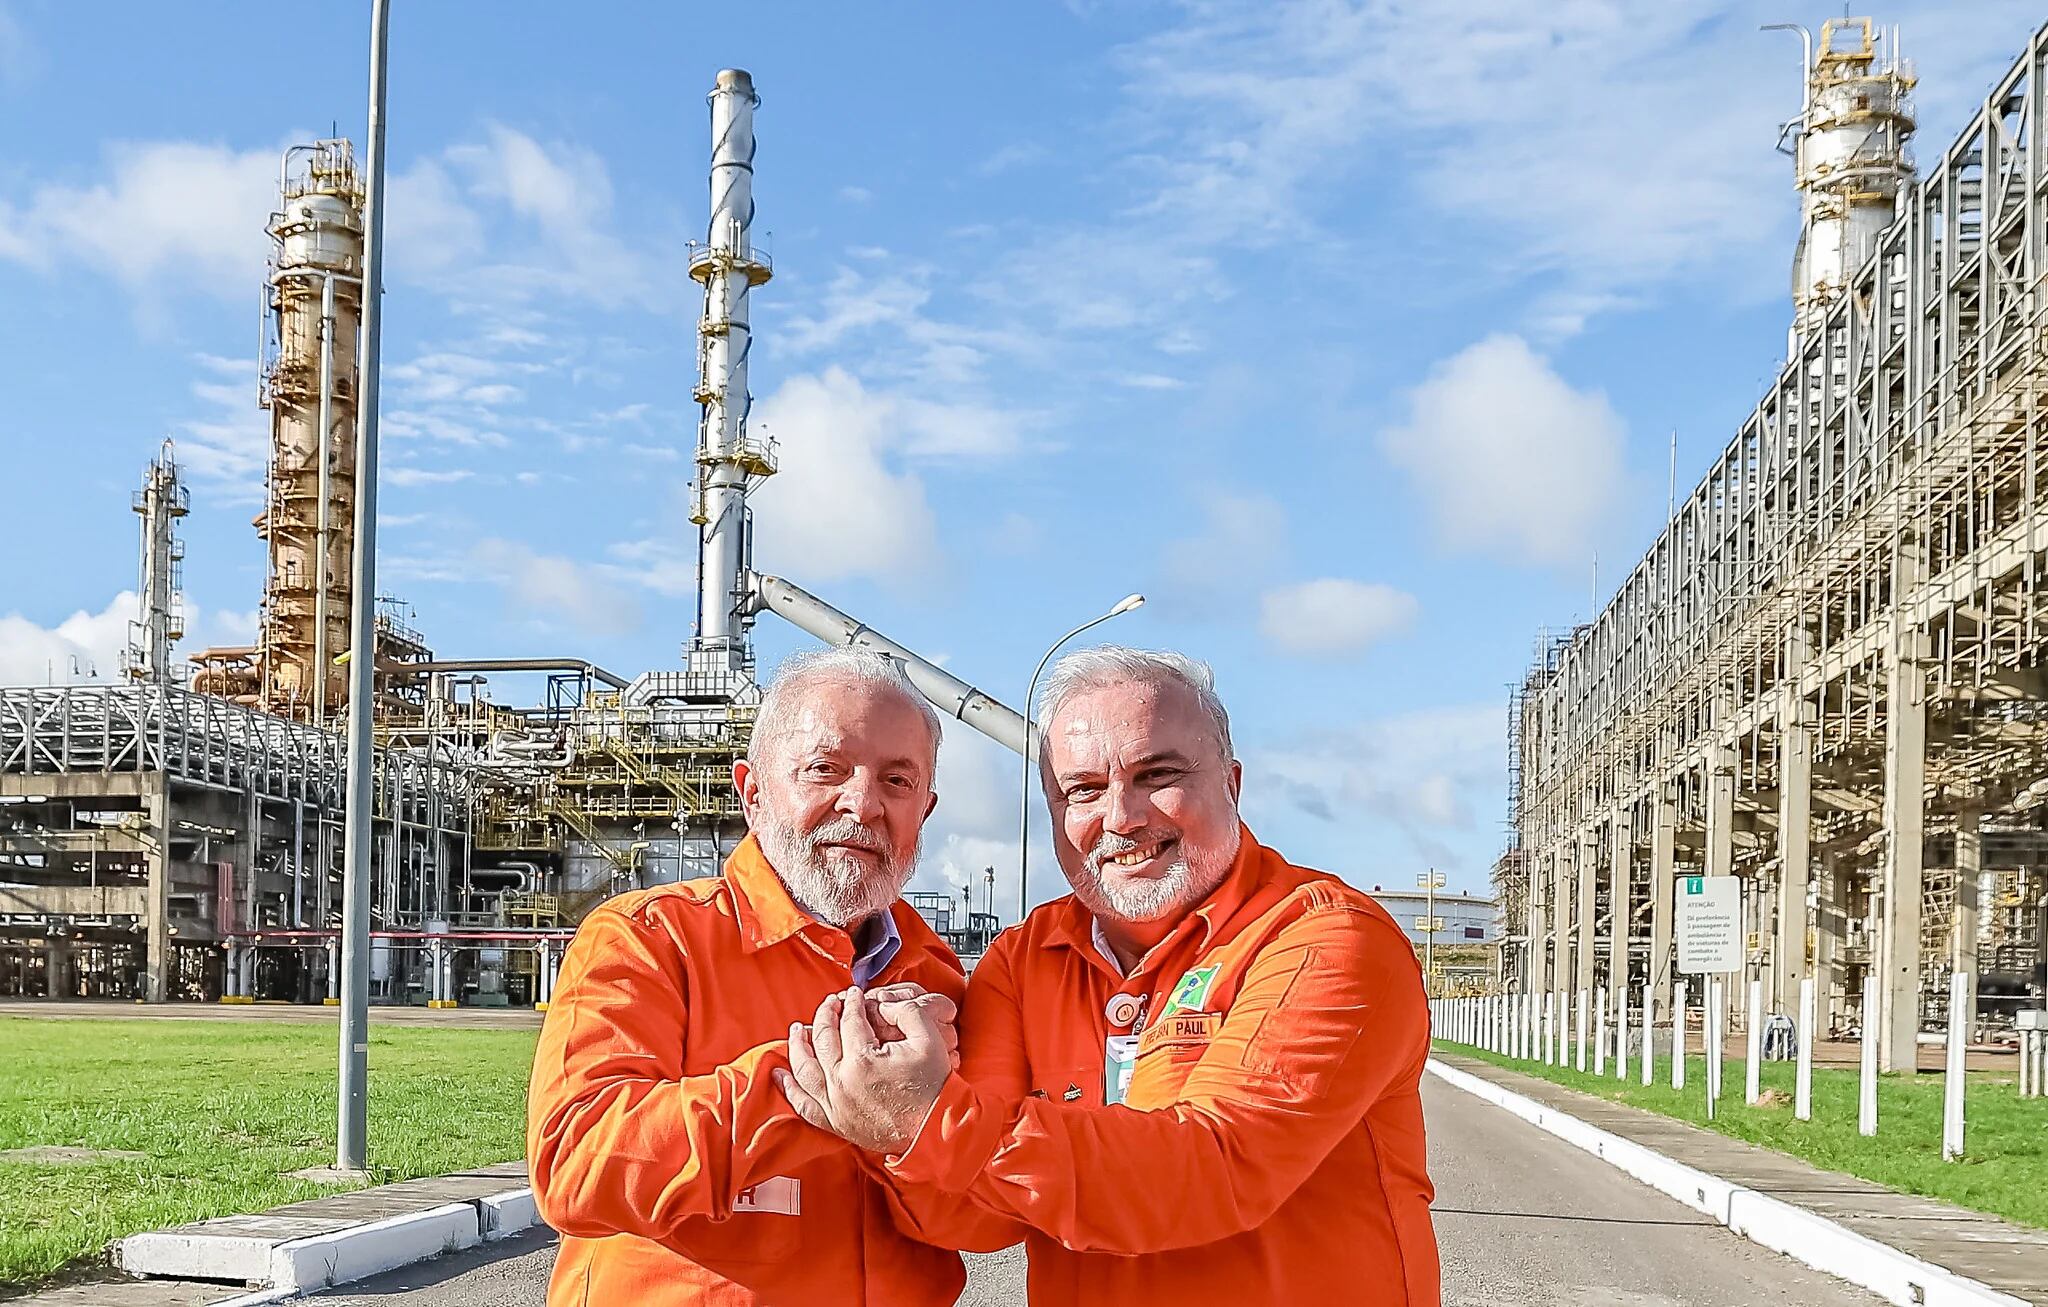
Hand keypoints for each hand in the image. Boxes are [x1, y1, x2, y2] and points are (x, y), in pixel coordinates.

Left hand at [776, 986, 951, 1151]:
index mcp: (863, 1060)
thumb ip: (907, 1012)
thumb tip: (883, 1002)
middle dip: (825, 1015)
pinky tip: (779, 1075)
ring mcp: (835, 1105)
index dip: (852, 1002)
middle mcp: (842, 1082)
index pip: (850, 1020)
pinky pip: (803, 1105)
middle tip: (830, 1003)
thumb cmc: (933, 1088)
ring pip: (805, 1069)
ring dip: (798, 1045)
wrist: (934, 1132)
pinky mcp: (835, 1123)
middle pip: (823, 1039)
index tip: (854, 994)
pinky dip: (789, 1089)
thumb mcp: (930, 1040)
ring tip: (796, 1029)